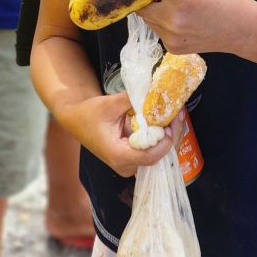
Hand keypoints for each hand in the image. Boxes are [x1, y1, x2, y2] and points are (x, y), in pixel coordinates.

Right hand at [57, 90, 180, 177]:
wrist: (77, 120)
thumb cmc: (89, 114)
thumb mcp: (109, 104)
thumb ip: (132, 99)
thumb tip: (154, 91)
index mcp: (118, 155)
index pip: (149, 156)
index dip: (165, 142)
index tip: (172, 122)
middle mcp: (125, 165)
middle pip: (157, 157)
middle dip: (172, 135)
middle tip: (179, 112)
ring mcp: (130, 164)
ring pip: (157, 154)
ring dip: (169, 134)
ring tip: (177, 113)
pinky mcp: (133, 157)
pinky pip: (153, 149)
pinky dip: (162, 135)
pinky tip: (169, 119)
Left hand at [129, 0, 252, 55]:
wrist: (244, 31)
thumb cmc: (228, 0)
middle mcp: (174, 20)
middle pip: (142, 5)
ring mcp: (172, 37)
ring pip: (148, 19)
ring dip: (150, 7)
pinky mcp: (172, 48)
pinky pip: (158, 30)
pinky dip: (160, 20)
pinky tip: (174, 15)